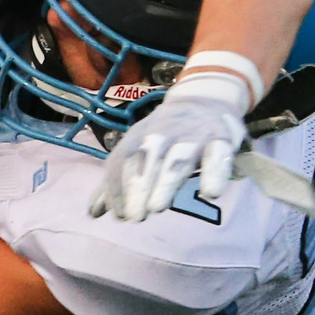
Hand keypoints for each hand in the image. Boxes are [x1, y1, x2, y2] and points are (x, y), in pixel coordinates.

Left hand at [89, 68, 251, 221]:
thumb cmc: (166, 134)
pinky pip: (218, 155)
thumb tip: (94, 212)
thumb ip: (119, 181)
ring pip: (178, 158)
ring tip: (157, 208)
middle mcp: (163, 133)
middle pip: (147, 159)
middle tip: (134, 216)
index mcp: (139, 136)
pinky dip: (215, 173)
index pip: (122, 160)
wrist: (205, 97)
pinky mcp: (221, 138)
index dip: (118, 187)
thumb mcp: (139, 149)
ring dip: (166, 183)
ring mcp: (192, 135)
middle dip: (138, 187)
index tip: (119, 215)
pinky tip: (210, 193)